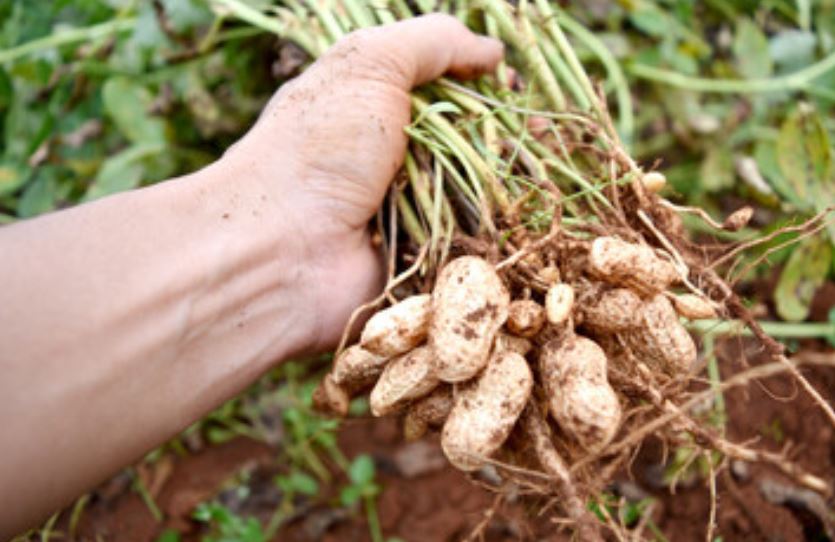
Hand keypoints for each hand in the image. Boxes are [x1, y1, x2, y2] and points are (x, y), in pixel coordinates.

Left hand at [224, 14, 502, 350]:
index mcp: (372, 108)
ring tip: (533, 176)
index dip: (483, 85)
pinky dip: (489, 235)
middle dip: (502, 137)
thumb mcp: (368, 65)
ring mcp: (403, 214)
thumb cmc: (317, 149)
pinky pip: (466, 245)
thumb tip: (492, 50)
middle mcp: (388, 160)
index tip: (517, 85)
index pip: (443, 89)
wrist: (279, 251)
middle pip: (465, 143)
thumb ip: (431, 44)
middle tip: (536, 134)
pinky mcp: (416, 262)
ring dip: (501, 187)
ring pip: (473, 195)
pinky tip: (516, 222)